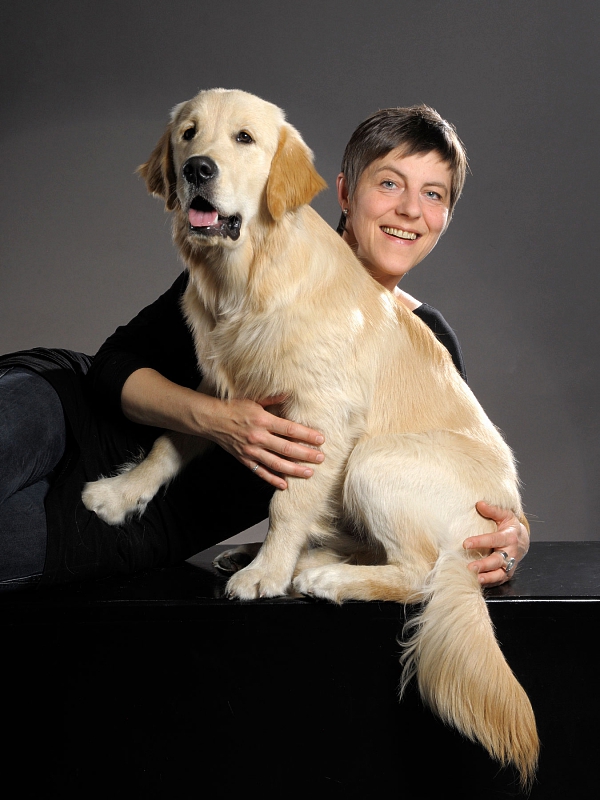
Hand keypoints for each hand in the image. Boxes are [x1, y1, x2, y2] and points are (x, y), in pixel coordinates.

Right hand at [204, 394, 324, 489]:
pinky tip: (285, 485)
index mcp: (263, 420)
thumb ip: (273, 399)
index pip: (290, 429)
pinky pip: (260, 472)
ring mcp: (251, 450)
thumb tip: (290, 393)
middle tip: (321, 458)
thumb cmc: (234, 407)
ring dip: (294, 469)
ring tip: (309, 473)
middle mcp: (258, 437)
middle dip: (306, 454)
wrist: (212, 420)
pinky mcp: (245, 459)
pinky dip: (272, 480)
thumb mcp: (254, 399)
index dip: (307, 435)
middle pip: (287, 448)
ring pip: (276, 463)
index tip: (320, 440)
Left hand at [463, 501, 529, 586]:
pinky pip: (499, 580)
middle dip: (484, 565)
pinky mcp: (507, 573)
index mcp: (509, 537)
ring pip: (500, 573)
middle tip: (470, 567)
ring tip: (475, 578)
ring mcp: (510, 565)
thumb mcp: (505, 515)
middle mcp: (511, 552)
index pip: (494, 539)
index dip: (480, 541)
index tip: (465, 543)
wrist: (523, 540)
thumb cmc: (510, 527)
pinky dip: (490, 582)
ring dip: (488, 577)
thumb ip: (493, 510)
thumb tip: (479, 504)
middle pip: (497, 560)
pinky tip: (478, 583)